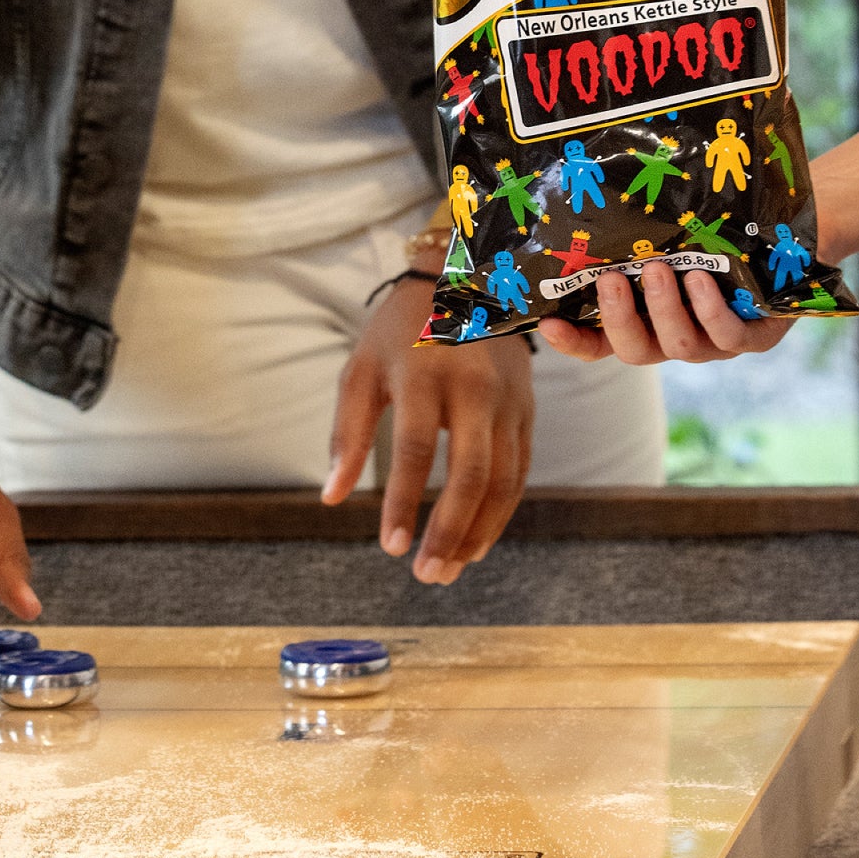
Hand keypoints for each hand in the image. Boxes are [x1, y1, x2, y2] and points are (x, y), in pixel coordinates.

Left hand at [324, 276, 530, 584]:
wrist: (466, 282)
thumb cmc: (399, 331)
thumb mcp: (362, 367)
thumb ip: (348, 432)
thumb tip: (331, 496)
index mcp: (422, 373)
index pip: (415, 452)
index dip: (404, 505)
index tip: (391, 548)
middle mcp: (472, 388)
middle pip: (470, 475)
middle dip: (449, 532)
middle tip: (426, 575)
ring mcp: (507, 401)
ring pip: (503, 482)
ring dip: (478, 533)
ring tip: (450, 568)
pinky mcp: (528, 412)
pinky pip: (520, 473)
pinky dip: (501, 513)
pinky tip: (477, 539)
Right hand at [535, 261, 791, 364]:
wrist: (774, 242)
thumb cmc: (703, 236)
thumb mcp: (659, 239)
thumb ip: (625, 238)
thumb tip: (577, 204)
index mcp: (642, 321)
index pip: (598, 342)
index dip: (573, 342)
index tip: (549, 322)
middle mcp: (671, 337)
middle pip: (634, 351)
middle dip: (619, 318)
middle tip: (611, 279)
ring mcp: (712, 343)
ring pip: (679, 345)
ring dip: (664, 308)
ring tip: (660, 269)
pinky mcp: (753, 337)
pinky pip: (728, 336)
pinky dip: (709, 310)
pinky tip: (700, 280)